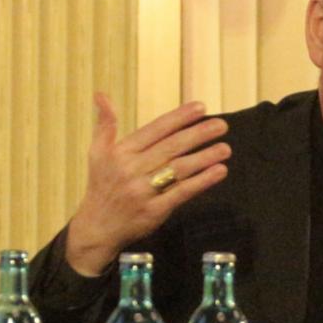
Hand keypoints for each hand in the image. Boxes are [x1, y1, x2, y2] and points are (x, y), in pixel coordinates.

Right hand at [63, 94, 230, 274]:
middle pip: (171, 147)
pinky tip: (219, 171)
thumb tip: (101, 95)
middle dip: (198, 134)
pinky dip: (202, 181)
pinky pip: (181, 193)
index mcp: (121, 153)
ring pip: (178, 169)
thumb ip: (105, 124)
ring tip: (225, 148)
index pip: (155, 130)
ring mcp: (143, 191)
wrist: (97, 227)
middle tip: (221, 125)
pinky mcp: (154, 211)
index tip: (200, 108)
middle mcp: (132, 170)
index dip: (179, 118)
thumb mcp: (97, 153)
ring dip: (204, 157)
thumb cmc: (101, 186)